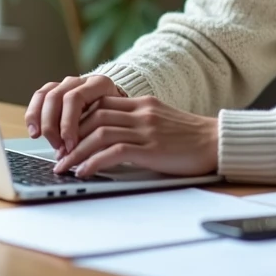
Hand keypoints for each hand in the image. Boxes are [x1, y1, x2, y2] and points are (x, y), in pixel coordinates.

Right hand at [25, 74, 125, 155]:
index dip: (68, 123)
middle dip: (53, 125)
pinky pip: (39, 98)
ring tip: (41, 139)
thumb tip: (80, 156)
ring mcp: (66, 84)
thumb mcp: (114, 123)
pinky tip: (34, 131)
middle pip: (57, 97)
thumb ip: (98, 134)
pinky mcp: (54, 91)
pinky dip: (33, 115)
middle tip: (58, 147)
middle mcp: (80, 81)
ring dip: (41, 120)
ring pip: (45, 96)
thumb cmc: (116, 117)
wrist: (117, 104)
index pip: (75, 98)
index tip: (70, 145)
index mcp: (98, 84)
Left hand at [53, 95, 217, 178]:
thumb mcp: (161, 121)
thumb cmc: (191, 138)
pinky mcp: (152, 148)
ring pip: (99, 133)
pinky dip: (94, 162)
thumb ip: (138, 123)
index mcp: (142, 103)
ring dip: (76, 151)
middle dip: (70, 136)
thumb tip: (110, 138)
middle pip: (94, 116)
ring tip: (63, 167)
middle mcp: (141, 112)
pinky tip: (84, 172)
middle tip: (58, 154)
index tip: (66, 136)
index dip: (78, 119)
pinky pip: (114, 152)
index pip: (100, 103)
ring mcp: (146, 129)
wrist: (218, 142)